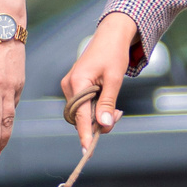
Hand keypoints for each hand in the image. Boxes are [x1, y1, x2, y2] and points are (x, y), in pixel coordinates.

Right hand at [61, 13, 137, 150]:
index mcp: (77, 82)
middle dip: (97, 123)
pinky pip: (82, 106)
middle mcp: (68, 85)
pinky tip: (107, 103)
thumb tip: (104, 126)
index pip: (79, 115)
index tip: (88, 150)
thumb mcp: (115, 79)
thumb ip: (108, 103)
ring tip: (115, 108)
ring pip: (81, 113)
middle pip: (79, 117)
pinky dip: (95, 109)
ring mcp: (70, 86)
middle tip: (117, 116)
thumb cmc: (114, 54)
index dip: (85, 134)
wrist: (111, 36)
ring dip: (97, 116)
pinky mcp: (74, 86)